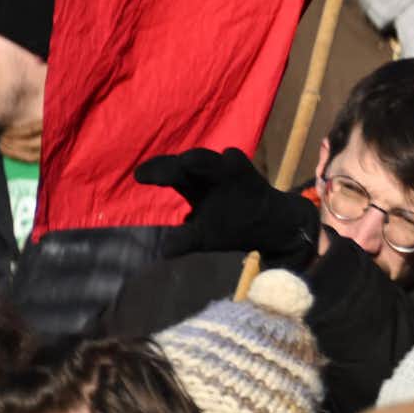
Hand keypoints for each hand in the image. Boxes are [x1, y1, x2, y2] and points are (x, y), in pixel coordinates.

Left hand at [132, 147, 316, 268]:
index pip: (173, 173)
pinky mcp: (255, 181)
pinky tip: (229, 160)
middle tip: (152, 171)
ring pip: (217, 161)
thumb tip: (163, 252)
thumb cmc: (233, 226)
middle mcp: (215, 174)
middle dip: (175, 165)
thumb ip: (183, 239)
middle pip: (192, 163)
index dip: (156, 172)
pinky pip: (244, 170)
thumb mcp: (202, 236)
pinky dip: (236, 167)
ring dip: (202, 161)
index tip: (139, 176)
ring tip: (188, 161)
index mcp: (197, 183)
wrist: (274, 225)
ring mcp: (237, 174)